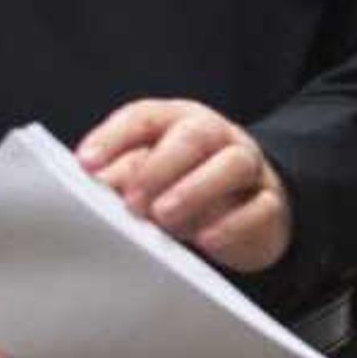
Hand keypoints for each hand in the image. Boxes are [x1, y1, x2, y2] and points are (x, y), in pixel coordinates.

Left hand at [77, 98, 291, 269]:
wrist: (251, 210)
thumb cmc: (187, 188)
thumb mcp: (151, 179)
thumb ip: (125, 176)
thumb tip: (97, 182)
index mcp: (178, 122)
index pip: (145, 118)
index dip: (113, 138)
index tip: (86, 163)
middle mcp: (216, 138)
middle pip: (193, 136)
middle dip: (159, 167)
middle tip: (133, 200)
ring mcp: (248, 168)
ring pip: (231, 164)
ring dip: (195, 190)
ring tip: (165, 217)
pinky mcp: (270, 204)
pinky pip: (259, 208)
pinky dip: (232, 224)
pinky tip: (208, 239)